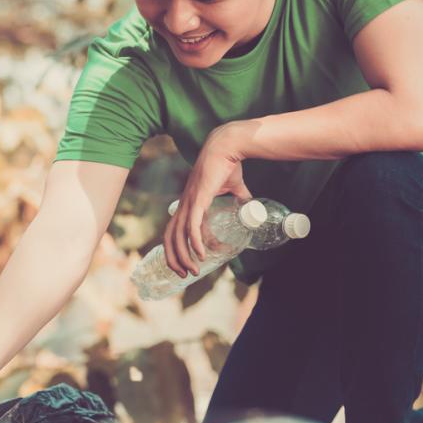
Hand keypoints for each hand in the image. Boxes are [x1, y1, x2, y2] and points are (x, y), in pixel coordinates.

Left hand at [165, 122, 251, 277]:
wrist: (227, 147)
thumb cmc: (228, 164)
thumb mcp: (234, 187)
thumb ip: (241, 198)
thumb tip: (252, 208)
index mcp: (188, 203)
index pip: (174, 230)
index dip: (176, 248)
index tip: (188, 263)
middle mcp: (184, 204)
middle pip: (170, 237)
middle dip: (175, 259)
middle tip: (185, 275)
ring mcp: (189, 202)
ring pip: (179, 235)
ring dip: (185, 256)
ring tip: (193, 271)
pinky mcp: (198, 199)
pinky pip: (192, 225)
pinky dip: (194, 242)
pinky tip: (201, 254)